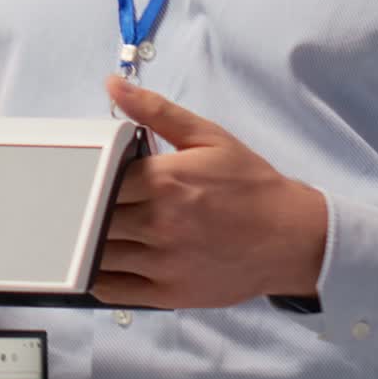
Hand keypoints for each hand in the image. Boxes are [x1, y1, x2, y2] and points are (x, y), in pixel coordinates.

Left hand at [92, 76, 326, 309]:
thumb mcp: (207, 136)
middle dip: (89, 209)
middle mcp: (160, 223)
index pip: (101, 180)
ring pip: (100, 255)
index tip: (90, 175)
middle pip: (96, 218)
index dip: (91, 177)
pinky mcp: (169, 293)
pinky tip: (104, 263)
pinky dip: (100, 278)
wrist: (289, 235)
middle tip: (88, 202)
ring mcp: (163, 262)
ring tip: (97, 230)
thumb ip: (155, 110)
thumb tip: (114, 85)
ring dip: (92, 242)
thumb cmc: (249, 184)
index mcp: (165, 180)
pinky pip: (115, 290)